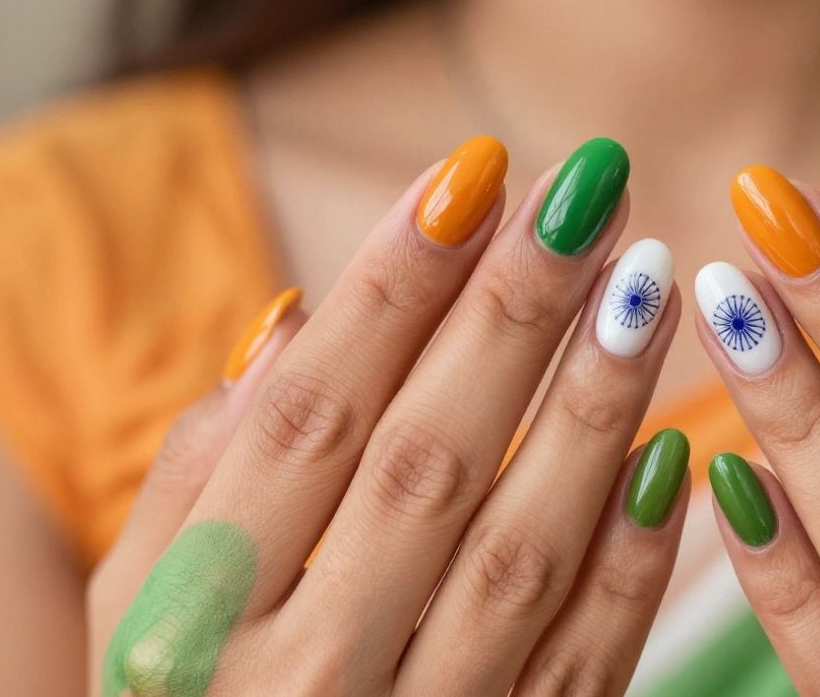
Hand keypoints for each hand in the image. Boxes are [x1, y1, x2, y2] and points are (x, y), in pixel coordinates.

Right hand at [90, 137, 691, 695]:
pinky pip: (587, 659)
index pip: (313, 412)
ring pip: (525, 548)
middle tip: (593, 193)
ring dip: (596, 408)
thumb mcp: (138, 609)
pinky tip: (681, 457)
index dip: (395, 286)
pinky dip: (636, 560)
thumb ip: (200, 475)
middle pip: (429, 457)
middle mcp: (306, 671)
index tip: (474, 173)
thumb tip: (287, 324)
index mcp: (200, 613)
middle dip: (514, 313)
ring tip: (651, 285)